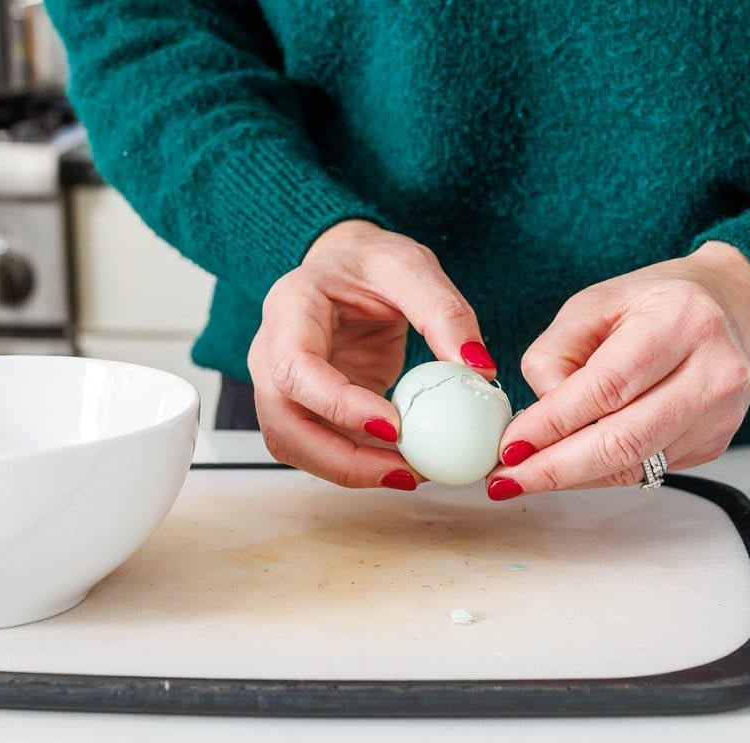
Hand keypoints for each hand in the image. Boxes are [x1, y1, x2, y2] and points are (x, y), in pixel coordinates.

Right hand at [247, 220, 495, 488]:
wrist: (349, 268)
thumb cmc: (371, 263)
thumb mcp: (412, 267)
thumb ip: (444, 312)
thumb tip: (478, 369)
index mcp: (289, 306)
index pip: (296, 368)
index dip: (338, 405)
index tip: (394, 428)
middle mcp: (271, 350)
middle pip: (284, 423)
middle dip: (343, 459)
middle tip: (407, 471)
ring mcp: (281, 385)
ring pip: (295, 446)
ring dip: (351, 470)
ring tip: (413, 473)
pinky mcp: (305, 408)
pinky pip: (321, 447)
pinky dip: (359, 464)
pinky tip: (404, 464)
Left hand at [485, 241, 749, 499]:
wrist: (731, 307)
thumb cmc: (657, 303)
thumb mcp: (594, 304)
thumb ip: (555, 356)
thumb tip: (535, 423)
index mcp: (682, 321)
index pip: (606, 387)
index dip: (552, 424)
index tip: (509, 445)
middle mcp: (714, 370)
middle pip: (625, 440)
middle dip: (557, 468)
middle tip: (509, 479)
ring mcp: (721, 412)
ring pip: (635, 465)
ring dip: (575, 477)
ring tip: (529, 475)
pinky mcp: (717, 441)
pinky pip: (648, 470)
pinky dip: (603, 472)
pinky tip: (575, 463)